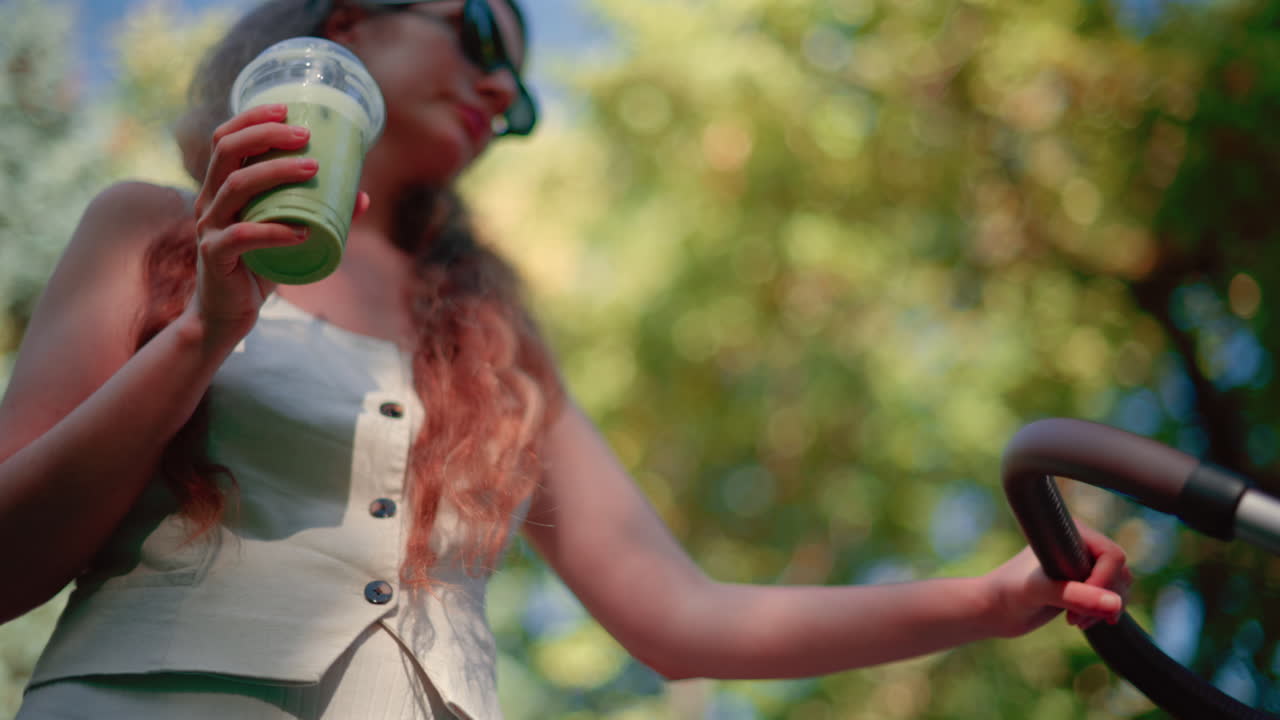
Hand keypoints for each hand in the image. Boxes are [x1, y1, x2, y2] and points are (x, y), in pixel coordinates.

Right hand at [185, 103, 369, 347]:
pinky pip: (242, 237)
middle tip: (305, 136)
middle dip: (266, 136)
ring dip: (275, 173)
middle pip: (226, 152)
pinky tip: (302, 231)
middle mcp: (208, 202)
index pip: (225, 140)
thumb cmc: (257, 270)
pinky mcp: (215, 257)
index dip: (251, 119)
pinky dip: (275, 231)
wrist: (226, 316)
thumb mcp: (288, 236)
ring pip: (235, 187)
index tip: (286, 110)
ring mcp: (209, 228)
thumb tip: (362, 197)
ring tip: (312, 170)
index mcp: (220, 189)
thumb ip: (318, 215)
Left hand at [982, 522, 1132, 637]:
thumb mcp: (1040, 592)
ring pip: (1119, 588)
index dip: (1104, 582)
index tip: (1082, 606)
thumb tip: (1116, 605)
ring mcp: (1083, 566)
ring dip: (1105, 610)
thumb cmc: (1008, 592)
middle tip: (1075, 619)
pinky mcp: (1083, 586)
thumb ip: (1076, 596)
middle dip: (1104, 600)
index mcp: (1070, 532)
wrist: (992, 610)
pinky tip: (1080, 622)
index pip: (1111, 555)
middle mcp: (1080, 545)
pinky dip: (1102, 613)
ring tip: (1075, 621)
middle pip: (1119, 573)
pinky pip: (1111, 599)